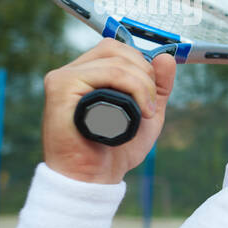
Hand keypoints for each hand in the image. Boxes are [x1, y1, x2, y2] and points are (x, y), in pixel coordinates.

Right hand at [41, 38, 177, 184]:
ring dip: (142, 85)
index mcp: (87, 75)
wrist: (94, 178)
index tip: (152, 96)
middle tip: (150, 106)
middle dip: (145, 74)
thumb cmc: (114, 149)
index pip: (116, 49)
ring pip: (115, 62)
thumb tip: (166, 57)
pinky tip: (139, 113)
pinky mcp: (61, 87)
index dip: (142, 65)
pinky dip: (132, 89)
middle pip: (116, 49)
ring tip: (146, 112)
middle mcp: (72, 72)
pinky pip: (106, 73)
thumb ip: (158, 87)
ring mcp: (64, 78)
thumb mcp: (146, 113)